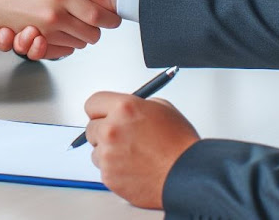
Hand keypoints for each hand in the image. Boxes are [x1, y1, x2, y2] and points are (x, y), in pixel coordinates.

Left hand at [85, 92, 199, 208]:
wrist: (188, 174)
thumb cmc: (179, 144)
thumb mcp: (161, 107)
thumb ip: (135, 105)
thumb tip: (121, 108)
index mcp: (124, 108)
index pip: (92, 103)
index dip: (99, 110)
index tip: (103, 115)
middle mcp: (112, 129)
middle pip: (90, 128)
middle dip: (103, 131)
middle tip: (120, 137)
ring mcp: (108, 154)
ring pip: (96, 151)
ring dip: (108, 152)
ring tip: (133, 155)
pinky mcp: (109, 176)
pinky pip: (103, 169)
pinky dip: (114, 169)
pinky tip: (134, 167)